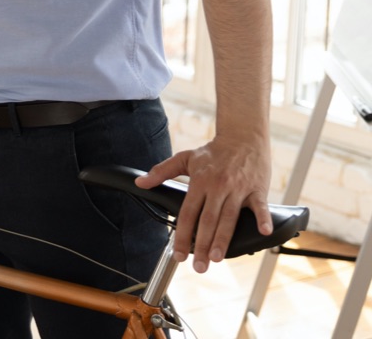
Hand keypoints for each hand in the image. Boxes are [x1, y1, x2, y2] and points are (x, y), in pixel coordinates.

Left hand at [135, 135, 271, 272]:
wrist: (242, 136)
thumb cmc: (213, 152)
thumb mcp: (184, 158)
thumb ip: (161, 172)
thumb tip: (140, 183)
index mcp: (199, 182)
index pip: (187, 213)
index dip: (182, 235)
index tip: (178, 253)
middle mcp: (218, 187)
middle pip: (208, 220)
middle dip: (202, 245)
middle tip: (199, 267)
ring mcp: (238, 189)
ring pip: (229, 218)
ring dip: (224, 239)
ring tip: (217, 258)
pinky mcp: (257, 189)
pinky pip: (260, 206)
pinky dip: (263, 219)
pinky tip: (263, 232)